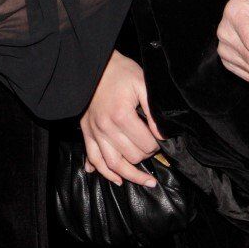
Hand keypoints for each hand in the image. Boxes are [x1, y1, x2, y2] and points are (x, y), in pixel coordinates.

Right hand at [79, 51, 165, 186]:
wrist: (92, 65)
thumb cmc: (120, 72)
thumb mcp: (142, 84)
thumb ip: (153, 111)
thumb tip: (162, 134)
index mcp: (121, 115)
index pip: (145, 143)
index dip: (157, 145)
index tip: (162, 140)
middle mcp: (105, 127)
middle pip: (131, 156)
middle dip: (147, 156)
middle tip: (155, 150)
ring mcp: (94, 132)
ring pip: (113, 164)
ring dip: (130, 176)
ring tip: (146, 181)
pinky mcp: (86, 132)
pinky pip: (94, 159)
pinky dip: (105, 172)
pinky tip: (117, 179)